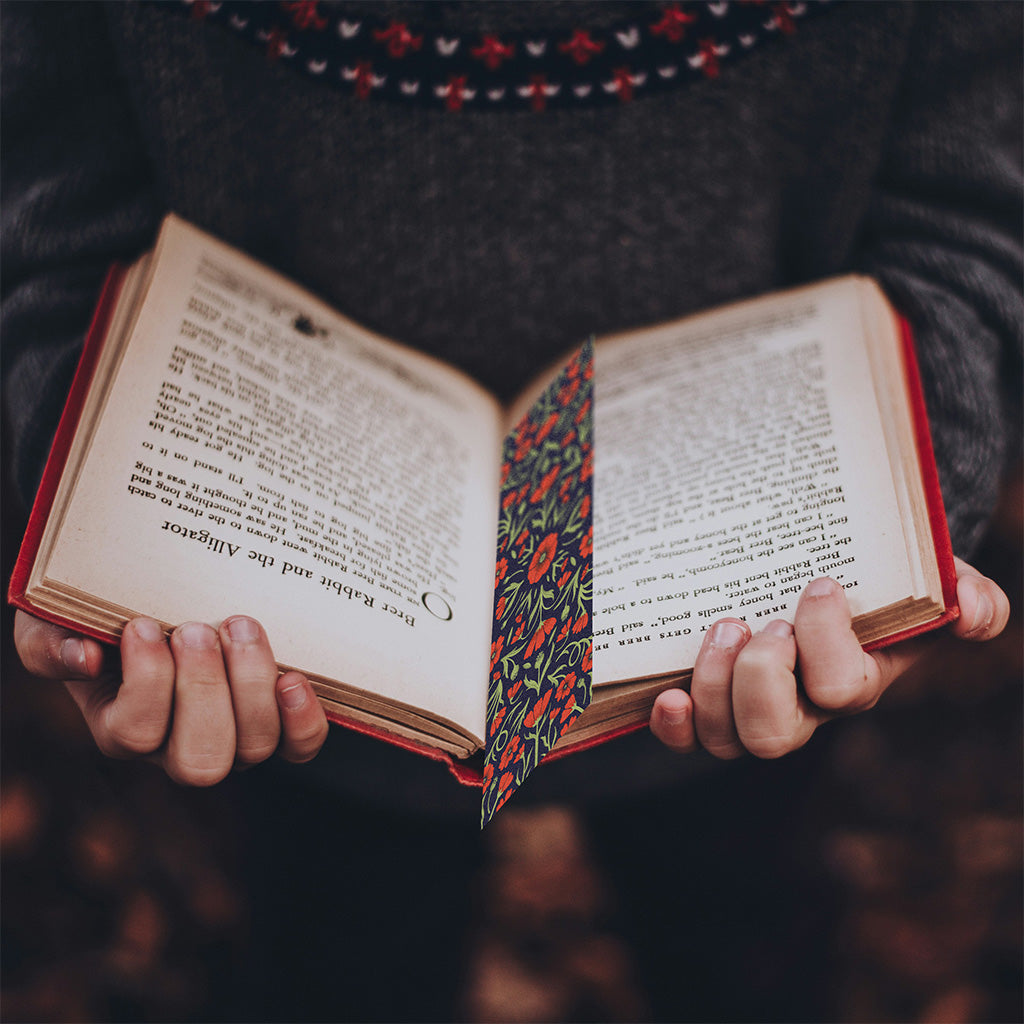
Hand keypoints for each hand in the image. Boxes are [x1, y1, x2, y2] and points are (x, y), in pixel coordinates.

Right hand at [13, 610, 328, 784]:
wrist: (159, 600)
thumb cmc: (103, 615)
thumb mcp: (53, 622)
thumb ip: (48, 643)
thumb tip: (83, 657)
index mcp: (122, 727)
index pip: (135, 733)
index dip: (146, 682)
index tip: (145, 624)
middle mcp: (178, 747)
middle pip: (200, 761)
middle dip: (204, 690)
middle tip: (196, 629)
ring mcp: (233, 740)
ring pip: (252, 747)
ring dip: (252, 684)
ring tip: (238, 625)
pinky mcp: (278, 725)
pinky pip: (299, 745)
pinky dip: (303, 719)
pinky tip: (293, 678)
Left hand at [649, 557, 1009, 758]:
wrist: (829, 573)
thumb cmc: (878, 580)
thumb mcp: (933, 577)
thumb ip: (967, 593)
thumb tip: (970, 610)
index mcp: (855, 680)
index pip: (841, 689)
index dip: (826, 641)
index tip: (821, 582)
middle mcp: (803, 709)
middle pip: (773, 735)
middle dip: (759, 678)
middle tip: (761, 624)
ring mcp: (752, 711)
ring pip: (725, 738)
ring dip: (713, 685)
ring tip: (722, 628)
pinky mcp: (711, 702)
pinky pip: (688, 738)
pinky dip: (673, 725)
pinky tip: (667, 695)